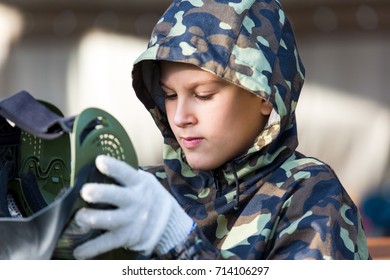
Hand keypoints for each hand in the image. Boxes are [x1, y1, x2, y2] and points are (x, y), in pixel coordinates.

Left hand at [73, 155, 193, 258]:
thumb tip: (100, 167)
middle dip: (100, 193)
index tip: (99, 161)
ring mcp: (131, 220)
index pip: (126, 173)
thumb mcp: (146, 182)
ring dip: (92, 218)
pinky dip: (92, 248)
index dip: (113, 167)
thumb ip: (128, 176)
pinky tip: (78, 252)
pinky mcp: (127, 237)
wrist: (170, 224)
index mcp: (139, 184)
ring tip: (79, 217)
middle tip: (85, 191)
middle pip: (116, 196)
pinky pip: (108, 243)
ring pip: (110, 220)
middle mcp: (135, 201)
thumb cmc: (151, 198)